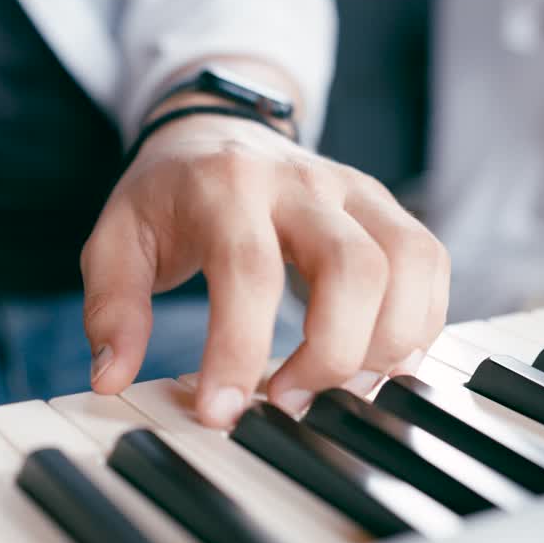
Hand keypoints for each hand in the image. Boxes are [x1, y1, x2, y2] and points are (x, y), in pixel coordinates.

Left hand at [81, 114, 450, 426]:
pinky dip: (419, 324)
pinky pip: (431, 265)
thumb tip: (113, 377)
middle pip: (355, 268)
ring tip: (339, 387)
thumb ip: (112, 307)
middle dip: (332, 355)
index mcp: (226, 186)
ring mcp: (355, 190)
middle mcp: (302, 182)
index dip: (240, 351)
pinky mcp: (388, 207)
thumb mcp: (116, 240)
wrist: (218, 127)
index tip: (221, 414)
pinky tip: (377, 359)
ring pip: (410, 264)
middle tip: (288, 402)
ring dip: (386, 344)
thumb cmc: (168, 196)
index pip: (249, 270)